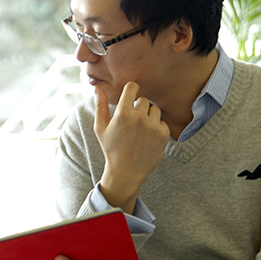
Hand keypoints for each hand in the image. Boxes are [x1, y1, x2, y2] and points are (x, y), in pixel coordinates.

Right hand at [94, 82, 169, 212]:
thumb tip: (97, 87)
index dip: (131, 90)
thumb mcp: (100, 128)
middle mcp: (139, 118)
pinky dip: (157, 128)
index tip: (130, 97)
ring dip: (149, 116)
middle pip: (144, 100)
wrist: (126, 172)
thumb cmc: (111, 148)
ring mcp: (153, 126)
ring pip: (155, 110)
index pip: (133, 86)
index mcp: (123, 114)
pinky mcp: (163, 135)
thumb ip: (100, 106)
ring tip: (140, 130)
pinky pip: (162, 122)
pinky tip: (147, 138)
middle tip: (132, 122)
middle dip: (138, 108)